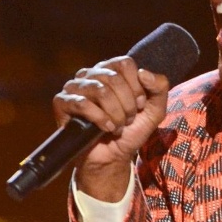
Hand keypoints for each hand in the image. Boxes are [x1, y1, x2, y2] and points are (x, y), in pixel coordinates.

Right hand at [52, 56, 170, 203]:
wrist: (112, 157)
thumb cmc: (131, 131)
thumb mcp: (155, 110)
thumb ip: (159, 87)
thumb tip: (144, 73)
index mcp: (110, 70)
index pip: (124, 64)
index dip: (136, 87)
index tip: (139, 105)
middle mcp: (90, 74)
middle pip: (113, 78)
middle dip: (126, 104)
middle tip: (128, 120)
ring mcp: (74, 87)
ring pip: (100, 90)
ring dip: (115, 113)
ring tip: (117, 126)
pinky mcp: (62, 102)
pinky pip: (82, 103)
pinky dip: (99, 118)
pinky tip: (106, 128)